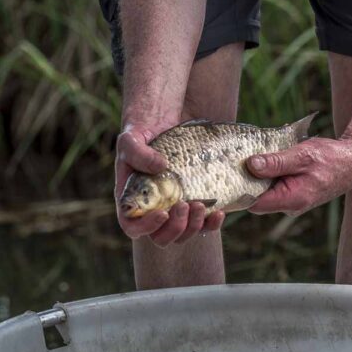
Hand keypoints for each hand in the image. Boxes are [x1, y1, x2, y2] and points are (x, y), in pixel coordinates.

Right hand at [115, 125, 224, 246]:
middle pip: (162, 236)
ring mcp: (177, 204)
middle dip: (175, 227)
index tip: (162, 213)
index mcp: (134, 197)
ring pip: (184, 233)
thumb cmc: (145, 127)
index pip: (133, 225)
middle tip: (184, 205)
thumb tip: (160, 167)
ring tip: (200, 204)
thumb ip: (137, 152)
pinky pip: (205, 223)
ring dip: (194, 226)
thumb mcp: (133, 136)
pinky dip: (212, 223)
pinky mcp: (198, 199)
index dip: (146, 227)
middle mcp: (154, 206)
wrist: (172, 114)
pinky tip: (219, 212)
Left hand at [245, 137, 351, 215]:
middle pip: (256, 197)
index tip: (230, 172)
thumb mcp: (302, 155)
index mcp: (291, 200)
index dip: (239, 189)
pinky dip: (270, 172)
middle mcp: (290, 205)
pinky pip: (275, 185)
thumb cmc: (331, 158)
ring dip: (259, 174)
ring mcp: (292, 201)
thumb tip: (251, 165)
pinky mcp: (294, 193)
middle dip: (247, 179)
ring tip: (255, 153)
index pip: (253, 203)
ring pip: (265, 190)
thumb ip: (276, 162)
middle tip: (238, 157)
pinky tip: (270, 156)